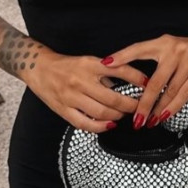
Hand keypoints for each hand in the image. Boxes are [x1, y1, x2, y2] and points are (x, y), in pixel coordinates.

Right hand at [24, 50, 146, 132]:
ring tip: (124, 115)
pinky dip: (100, 127)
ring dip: (118, 116)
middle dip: (131, 105)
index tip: (148, 85)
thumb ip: (106, 72)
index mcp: (89, 65)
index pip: (119, 70)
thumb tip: (127, 86)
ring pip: (101, 113)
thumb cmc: (67, 65)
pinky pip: (85, 124)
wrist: (39, 68)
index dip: (137, 79)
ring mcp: (72, 97)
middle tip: (140, 107)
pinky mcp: (64, 110)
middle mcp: (81, 81)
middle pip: (113, 98)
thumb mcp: (88, 61)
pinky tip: (109, 124)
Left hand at [99, 31, 187, 129]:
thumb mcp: (169, 47)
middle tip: (135, 119)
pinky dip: (173, 107)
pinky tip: (165, 116)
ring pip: (169, 91)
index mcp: (162, 42)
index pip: (138, 48)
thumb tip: (133, 78)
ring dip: (158, 110)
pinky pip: (184, 93)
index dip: (122, 56)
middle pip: (154, 82)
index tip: (106, 64)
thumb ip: (154, 58)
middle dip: (143, 103)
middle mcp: (174, 50)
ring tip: (149, 122)